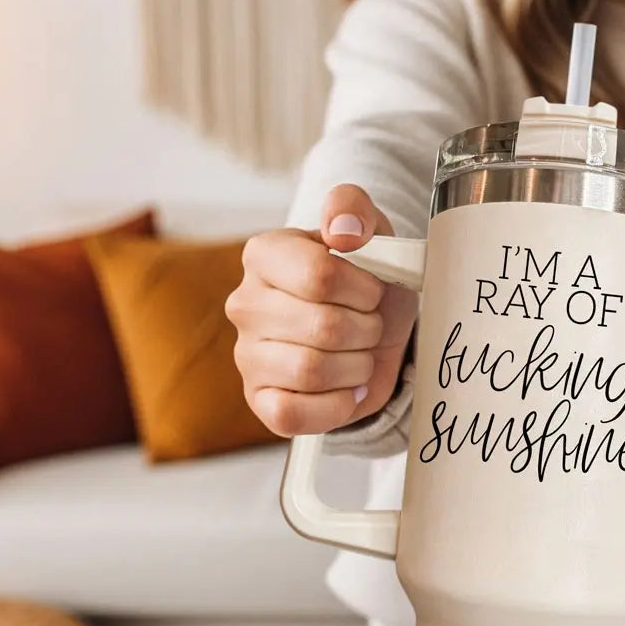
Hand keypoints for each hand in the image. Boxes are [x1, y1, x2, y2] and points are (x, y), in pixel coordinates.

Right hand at [226, 185, 417, 436]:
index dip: (364, 290)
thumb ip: (354, 210)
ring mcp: (247, 356)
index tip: (374, 291)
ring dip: (357, 367)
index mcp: (265, 254)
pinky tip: (347, 389)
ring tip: (360, 355)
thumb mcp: (373, 234)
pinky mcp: (260, 402)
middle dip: (367, 330)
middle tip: (370, 325)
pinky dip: (336, 406)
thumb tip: (342, 230)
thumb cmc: (370, 282)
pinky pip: (293, 415)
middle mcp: (245, 304)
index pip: (320, 275)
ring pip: (312, 372)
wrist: (379, 335)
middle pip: (324, 327)